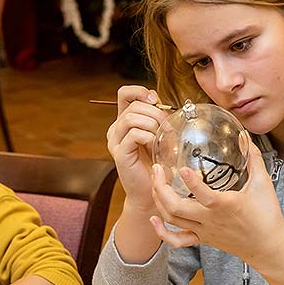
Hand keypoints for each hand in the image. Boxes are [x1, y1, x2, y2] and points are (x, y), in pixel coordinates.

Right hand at [106, 85, 168, 214]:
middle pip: (133, 106)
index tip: (156, 101)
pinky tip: (155, 147)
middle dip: (155, 113)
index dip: (140, 91)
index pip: (125, 93)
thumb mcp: (158, 135)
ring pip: (131, 118)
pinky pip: (134, 134)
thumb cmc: (157, 164)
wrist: (151, 192)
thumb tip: (159, 100)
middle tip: (168, 128)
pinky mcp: (120, 153)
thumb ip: (156, 117)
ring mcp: (115, 141)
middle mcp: (116, 129)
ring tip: (162, 138)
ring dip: (153, 124)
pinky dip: (149, 137)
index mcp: (124, 122)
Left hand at [149, 134, 283, 267]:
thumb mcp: (263, 184)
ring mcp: (204, 231)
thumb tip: (245, 137)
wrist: (268, 247)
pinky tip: (154, 218)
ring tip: (154, 183)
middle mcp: (211, 220)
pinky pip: (177, 240)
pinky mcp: (203, 239)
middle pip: (176, 208)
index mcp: (226, 205)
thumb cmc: (267, 215)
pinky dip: (162, 232)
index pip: (204, 195)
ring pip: (172, 220)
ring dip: (158, 202)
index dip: (191, 182)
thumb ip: (254, 159)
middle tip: (155, 170)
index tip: (181, 168)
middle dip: (160, 189)